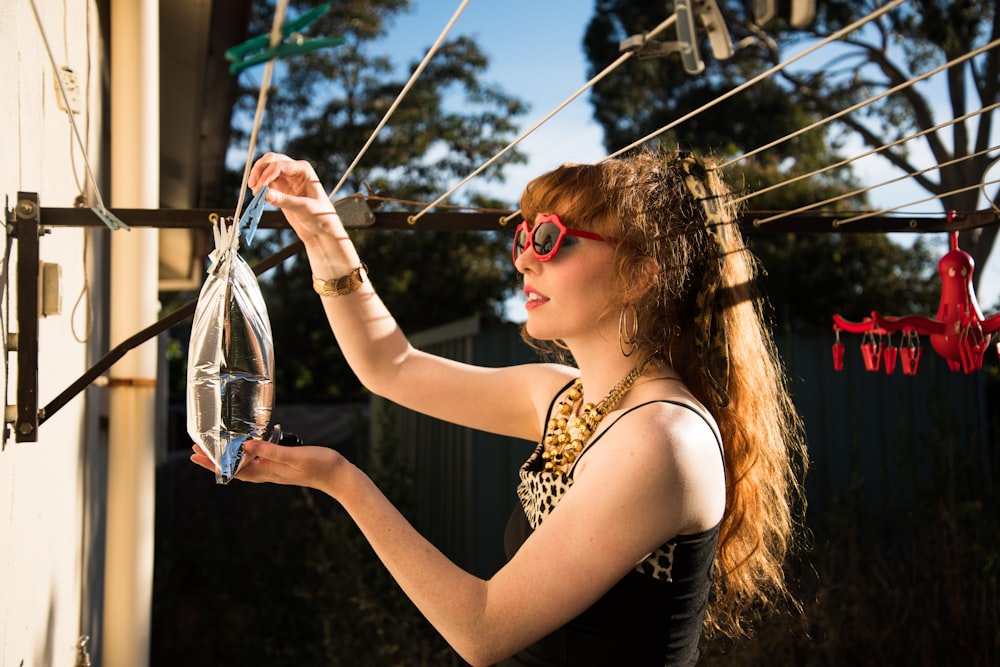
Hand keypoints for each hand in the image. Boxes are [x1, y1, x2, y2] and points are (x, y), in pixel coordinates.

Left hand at [190, 439, 346, 492]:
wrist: (338, 476)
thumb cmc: (318, 465)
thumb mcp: (293, 456)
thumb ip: (269, 451)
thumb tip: (245, 445)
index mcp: (266, 472)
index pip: (232, 469)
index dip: (213, 463)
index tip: (196, 455)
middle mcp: (266, 473)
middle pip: (233, 468)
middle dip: (215, 460)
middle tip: (197, 450)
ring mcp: (274, 471)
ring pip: (243, 466)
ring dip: (227, 458)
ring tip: (216, 449)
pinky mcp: (281, 466)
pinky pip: (256, 462)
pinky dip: (245, 455)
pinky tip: (246, 447)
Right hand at [247, 152, 341, 242]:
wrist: (320, 229)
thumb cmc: (320, 216)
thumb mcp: (304, 208)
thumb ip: (285, 201)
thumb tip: (266, 194)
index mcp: (304, 170)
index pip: (281, 165)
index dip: (267, 174)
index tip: (260, 187)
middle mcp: (294, 170)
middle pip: (271, 160)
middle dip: (259, 170)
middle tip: (253, 185)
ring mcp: (286, 178)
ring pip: (266, 168)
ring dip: (257, 177)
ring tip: (254, 192)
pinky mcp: (280, 187)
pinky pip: (265, 181)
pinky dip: (259, 185)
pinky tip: (257, 195)